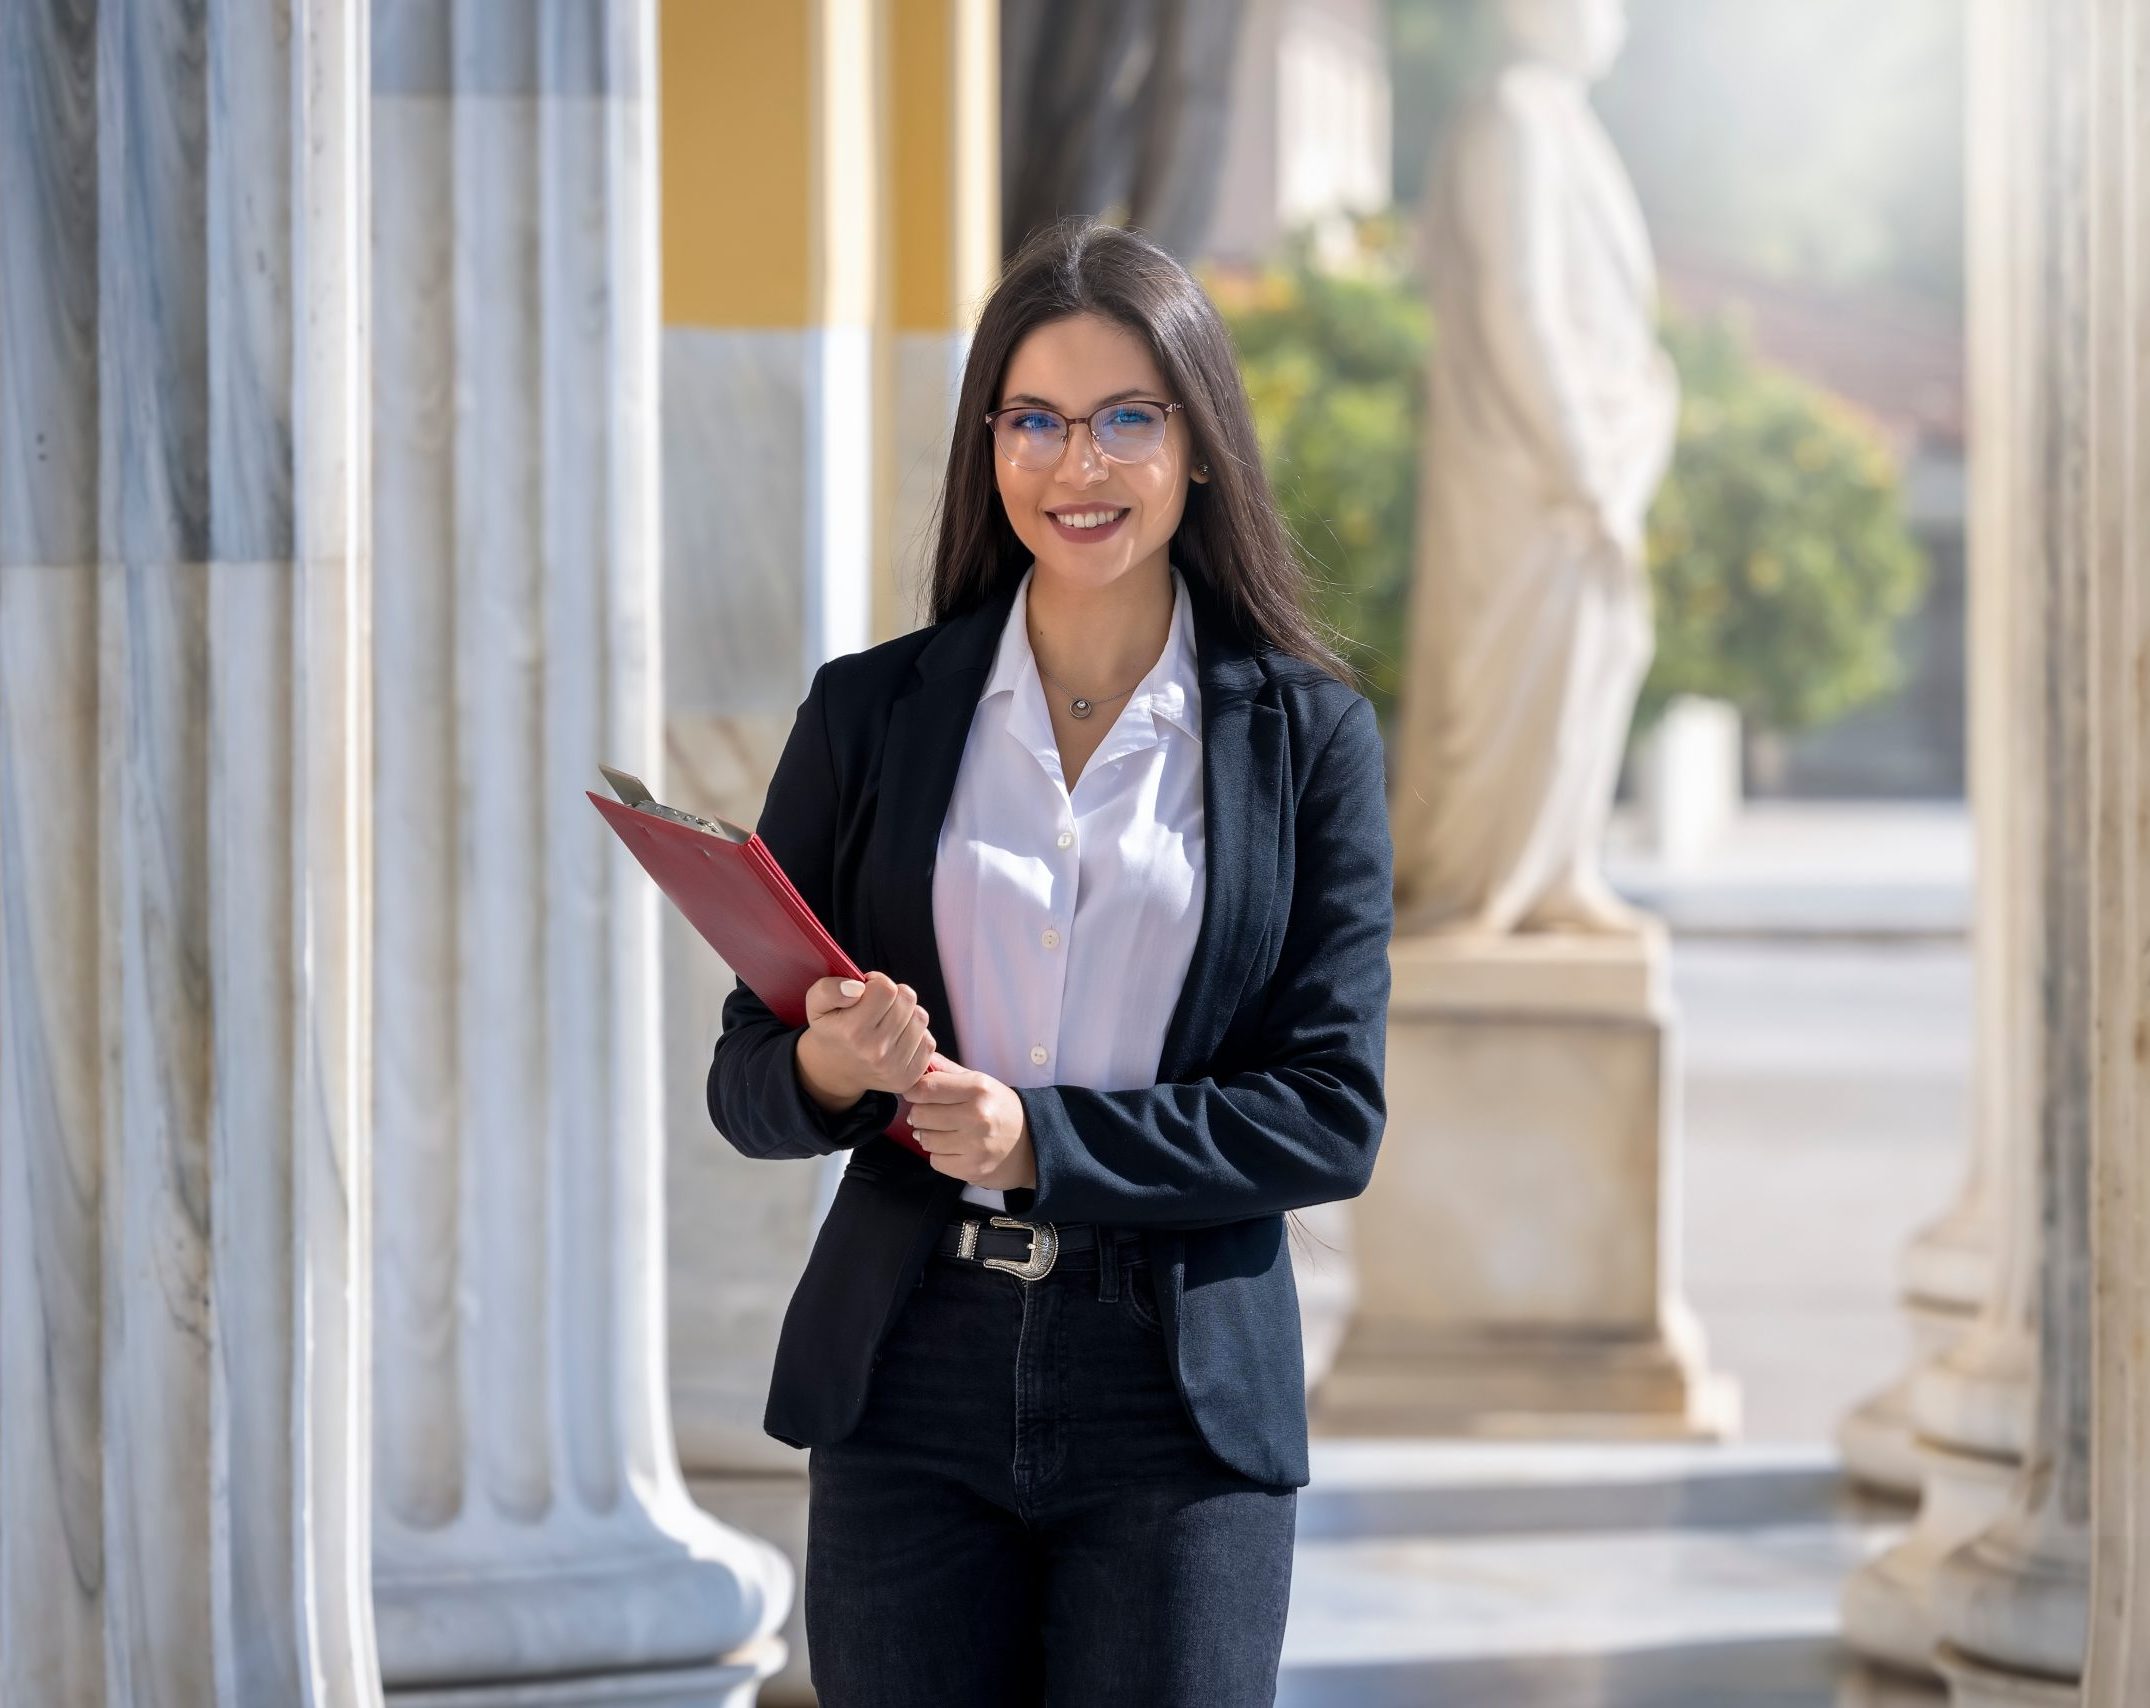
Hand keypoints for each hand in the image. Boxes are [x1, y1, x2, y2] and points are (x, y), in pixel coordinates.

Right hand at [794, 971, 936, 1112]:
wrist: (834, 1071)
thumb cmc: (831, 1030)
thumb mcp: (816, 1004)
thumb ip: (829, 989)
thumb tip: (857, 988)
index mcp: (852, 1031)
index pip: (886, 988)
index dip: (877, 982)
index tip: (868, 991)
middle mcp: (875, 1051)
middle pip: (907, 999)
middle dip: (894, 996)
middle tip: (879, 1006)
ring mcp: (894, 1067)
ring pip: (920, 1018)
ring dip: (907, 1014)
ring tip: (888, 1021)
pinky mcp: (909, 1077)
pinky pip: (928, 1041)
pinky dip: (916, 1035)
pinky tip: (898, 1038)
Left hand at [898, 1060, 1036, 1191]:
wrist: (1032, 1146)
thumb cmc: (1000, 1109)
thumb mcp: (980, 1082)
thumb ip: (948, 1071)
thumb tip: (920, 1058)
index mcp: (979, 1089)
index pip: (927, 1088)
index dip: (913, 1091)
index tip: (915, 1094)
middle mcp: (977, 1116)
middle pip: (921, 1115)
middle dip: (920, 1114)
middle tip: (932, 1115)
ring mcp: (975, 1145)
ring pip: (925, 1140)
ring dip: (929, 1136)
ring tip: (944, 1132)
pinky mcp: (972, 1169)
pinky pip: (935, 1161)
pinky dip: (940, 1155)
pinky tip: (954, 1148)